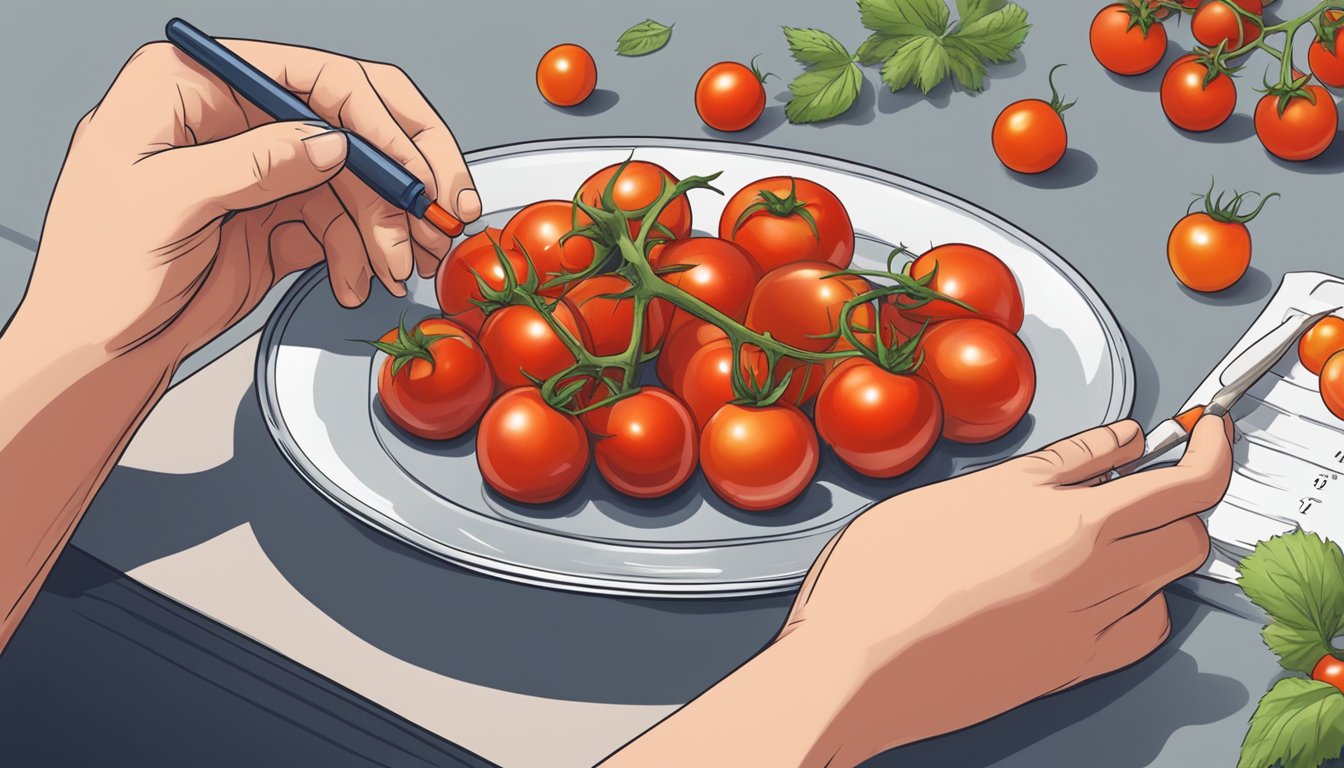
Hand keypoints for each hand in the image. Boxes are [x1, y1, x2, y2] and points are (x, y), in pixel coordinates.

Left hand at [16, 39, 478, 365]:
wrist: (96, 347)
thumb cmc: (95, 269)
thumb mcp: (163, 203)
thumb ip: (250, 164)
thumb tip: (329, 142)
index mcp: (191, 85)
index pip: (309, 76)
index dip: (373, 118)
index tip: (411, 171)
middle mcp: (235, 118)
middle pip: (348, 120)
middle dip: (401, 171)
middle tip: (442, 208)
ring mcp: (262, 169)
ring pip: (355, 181)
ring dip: (387, 226)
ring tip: (401, 264)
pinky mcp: (279, 218)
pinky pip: (341, 225)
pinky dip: (359, 255)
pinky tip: (359, 282)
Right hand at [781, 414, 1233, 763]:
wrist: (854, 667)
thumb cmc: (883, 580)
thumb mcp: (962, 491)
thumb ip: (1049, 467)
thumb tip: (1110, 446)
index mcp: (1064, 512)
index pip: (1179, 474)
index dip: (1207, 445)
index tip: (1201, 434)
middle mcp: (1091, 566)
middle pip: (1190, 523)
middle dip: (1187, 491)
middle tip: (1160, 475)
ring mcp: (1088, 621)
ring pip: (1174, 574)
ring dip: (1164, 541)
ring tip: (1122, 527)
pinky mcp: (1074, 666)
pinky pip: (1147, 630)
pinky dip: (1145, 601)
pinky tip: (1111, 588)